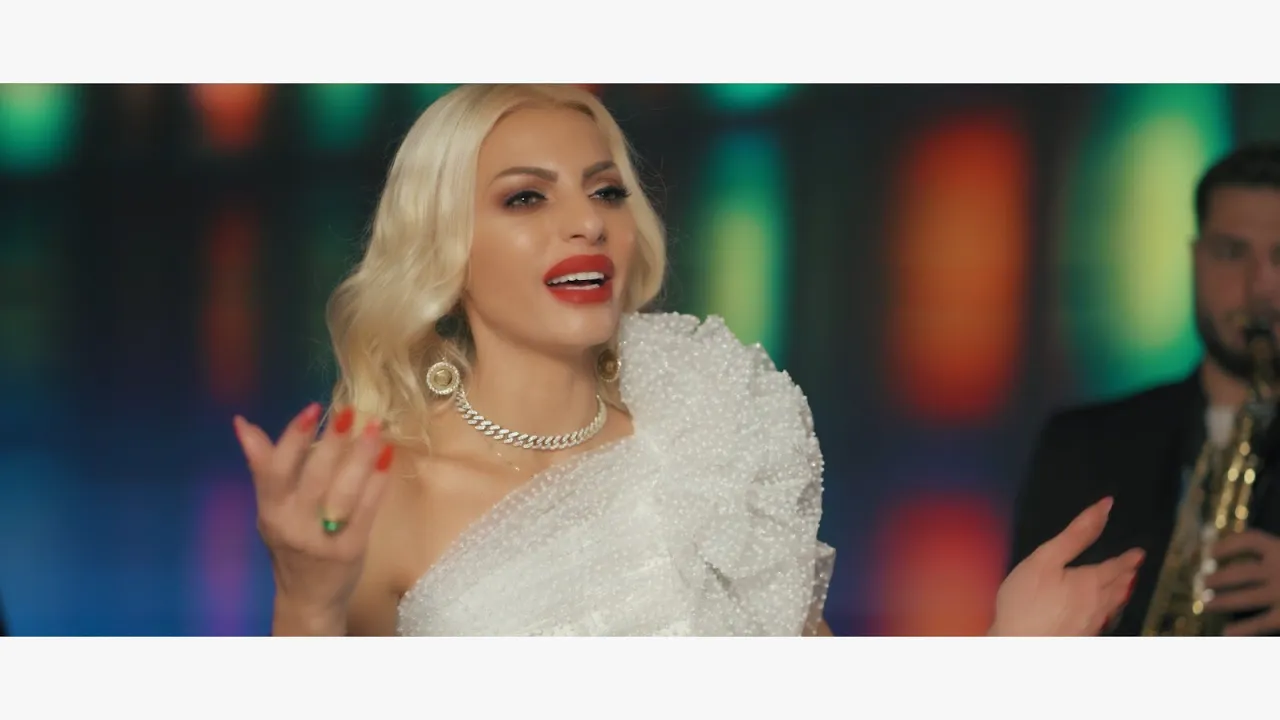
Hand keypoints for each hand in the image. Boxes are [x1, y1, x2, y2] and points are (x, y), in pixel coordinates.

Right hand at [233, 403, 394, 633]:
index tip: (313, 407)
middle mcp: (293, 526)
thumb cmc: (289, 545)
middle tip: (349, 411)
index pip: (276, 469)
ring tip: (374, 428)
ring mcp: (323, 540)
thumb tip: (242, 423)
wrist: (307, 599)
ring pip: (343, 491)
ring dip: (361, 456)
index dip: (292, 437)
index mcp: (270, 512)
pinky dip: (378, 481)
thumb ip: (263, 467)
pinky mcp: (351, 550)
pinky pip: (366, 510)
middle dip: (331, 441)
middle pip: (313, 477)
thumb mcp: (270, 508)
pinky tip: (387, 457)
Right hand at [990, 497, 1144, 635]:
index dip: (1128, 559)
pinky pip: (1103, 620)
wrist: (1018, 647)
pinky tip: (1103, 613)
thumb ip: (1075, 534)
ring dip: (1121, 593)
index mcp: (1091, 582)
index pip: (1117, 567)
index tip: (1139, 553)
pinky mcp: (1080, 638)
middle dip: (1127, 575)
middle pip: (1119, 587)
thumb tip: (1104, 508)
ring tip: (1124, 586)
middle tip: (1134, 568)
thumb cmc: (1026, 602)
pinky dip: (1109, 610)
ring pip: (1113, 606)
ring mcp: (1091, 625)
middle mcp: (1098, 605)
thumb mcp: (1045, 559)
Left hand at [1204, 528, 1279, 635]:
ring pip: (1244, 596)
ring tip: (1205, 603)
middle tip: (1203, 581)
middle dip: (1219, 577)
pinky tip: (1227, 634)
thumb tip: (1261, 550)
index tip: (1211, 550)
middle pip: (1241, 572)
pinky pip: (1260, 622)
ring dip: (1222, 600)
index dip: (1228, 544)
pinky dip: (1243, 629)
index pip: (1250, 540)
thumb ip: (1278, 553)